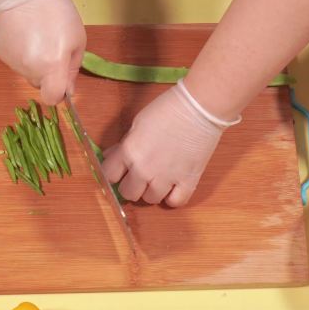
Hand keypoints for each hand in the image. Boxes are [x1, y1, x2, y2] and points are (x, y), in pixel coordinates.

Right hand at [0, 0, 85, 104]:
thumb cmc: (57, 12)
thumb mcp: (77, 41)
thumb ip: (73, 70)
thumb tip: (68, 91)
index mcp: (51, 67)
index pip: (51, 98)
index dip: (57, 93)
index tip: (60, 82)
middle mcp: (29, 68)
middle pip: (38, 83)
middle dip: (46, 73)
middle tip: (50, 49)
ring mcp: (12, 61)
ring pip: (26, 71)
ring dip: (32, 60)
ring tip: (36, 37)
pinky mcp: (0, 51)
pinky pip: (13, 60)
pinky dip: (19, 51)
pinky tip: (24, 34)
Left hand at [101, 79, 240, 206]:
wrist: (199, 107)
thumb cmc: (168, 109)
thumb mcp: (138, 123)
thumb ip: (124, 144)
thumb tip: (113, 157)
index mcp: (130, 151)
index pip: (109, 175)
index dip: (113, 172)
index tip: (118, 170)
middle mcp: (145, 169)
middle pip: (128, 192)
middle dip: (131, 184)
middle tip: (138, 175)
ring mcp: (167, 178)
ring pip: (150, 199)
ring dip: (151, 190)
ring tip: (158, 177)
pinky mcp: (188, 181)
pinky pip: (176, 202)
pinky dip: (172, 197)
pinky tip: (172, 187)